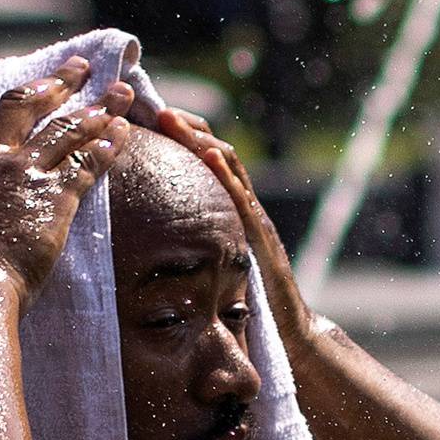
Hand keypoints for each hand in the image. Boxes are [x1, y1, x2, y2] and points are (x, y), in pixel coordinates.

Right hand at [0, 57, 133, 315]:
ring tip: (119, 91)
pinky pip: (87, 164)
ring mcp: (19, 175)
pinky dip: (107, 147)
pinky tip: (123, 134)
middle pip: (19, 107)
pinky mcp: (53, 198)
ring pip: (64, 128)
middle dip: (51, 83)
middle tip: (75, 67)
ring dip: (95, 107)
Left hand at [157, 107, 320, 355]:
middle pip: (213, 152)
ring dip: (198, 139)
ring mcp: (254, 220)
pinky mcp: (261, 238)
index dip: (179, 136)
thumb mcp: (213, 271)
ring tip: (170, 118)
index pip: (204, 162)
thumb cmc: (248, 308)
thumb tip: (147, 248)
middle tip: (153, 106)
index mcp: (229, 212)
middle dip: (184, 126)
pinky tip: (206, 155)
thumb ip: (192, 252)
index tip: (148, 117)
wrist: (292, 333)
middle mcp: (244, 208)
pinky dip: (225, 174)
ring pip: (227, 167)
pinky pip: (242, 200)